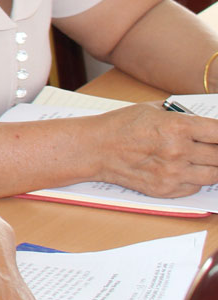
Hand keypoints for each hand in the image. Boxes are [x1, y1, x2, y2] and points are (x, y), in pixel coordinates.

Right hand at [90, 102, 217, 195]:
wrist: (95, 148)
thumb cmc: (121, 125)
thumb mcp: (152, 109)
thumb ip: (183, 116)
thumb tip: (207, 124)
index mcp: (177, 126)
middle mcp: (178, 151)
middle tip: (213, 147)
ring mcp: (173, 173)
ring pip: (214, 175)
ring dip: (213, 166)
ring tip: (204, 159)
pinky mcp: (166, 189)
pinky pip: (195, 187)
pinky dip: (196, 179)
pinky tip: (185, 168)